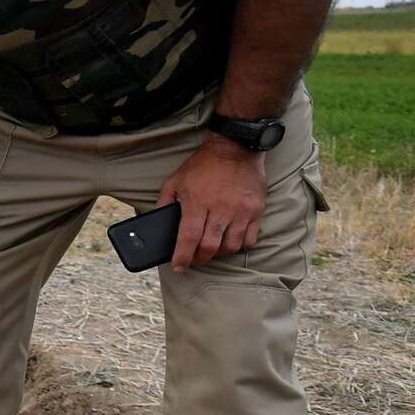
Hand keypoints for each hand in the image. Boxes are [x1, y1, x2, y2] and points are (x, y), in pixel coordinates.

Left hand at [158, 137, 267, 269]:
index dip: (182, 256)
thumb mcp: (176, 180)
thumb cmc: (203, 165)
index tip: (178, 266)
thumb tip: (158, 222)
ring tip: (211, 250)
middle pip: (210, 247)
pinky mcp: (256, 211)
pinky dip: (239, 246)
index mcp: (197, 201)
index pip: (189, 237)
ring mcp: (241, 211)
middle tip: (194, 260)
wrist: (235, 148)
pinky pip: (250, 239)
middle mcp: (220, 209)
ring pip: (231, 247)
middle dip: (199, 259)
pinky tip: (230, 241)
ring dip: (219, 254)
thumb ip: (165, 202)